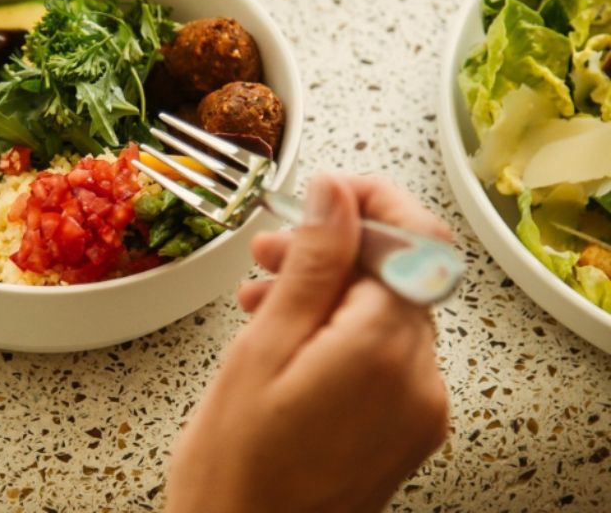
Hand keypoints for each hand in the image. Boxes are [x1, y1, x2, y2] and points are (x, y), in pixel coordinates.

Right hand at [164, 174, 450, 512]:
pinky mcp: (404, 425)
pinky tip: (286, 330)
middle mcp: (419, 379)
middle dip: (335, 247)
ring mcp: (417, 406)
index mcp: (386, 352)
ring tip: (263, 292)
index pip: (417, 240)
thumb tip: (337, 194)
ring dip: (328, 286)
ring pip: (384, 309)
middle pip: (396, 273)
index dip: (376, 200)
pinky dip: (337, 326)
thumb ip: (313, 262)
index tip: (329, 191)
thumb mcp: (264, 347)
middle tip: (271, 248)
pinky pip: (380, 350)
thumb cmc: (237, 466)